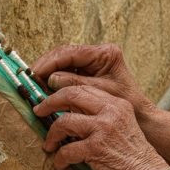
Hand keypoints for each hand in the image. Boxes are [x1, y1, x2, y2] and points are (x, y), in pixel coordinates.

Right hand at [31, 44, 156, 120]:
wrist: (140, 117)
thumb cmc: (125, 105)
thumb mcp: (99, 94)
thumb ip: (75, 84)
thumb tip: (50, 79)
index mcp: (105, 53)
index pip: (71, 52)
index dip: (50, 62)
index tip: (34, 73)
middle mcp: (98, 54)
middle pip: (64, 54)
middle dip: (46, 66)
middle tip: (29, 78)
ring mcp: (93, 62)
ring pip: (63, 62)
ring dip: (48, 73)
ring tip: (34, 84)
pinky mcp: (88, 72)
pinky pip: (67, 72)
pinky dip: (55, 80)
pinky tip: (44, 88)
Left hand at [33, 85, 167, 169]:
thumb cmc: (133, 154)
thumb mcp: (122, 125)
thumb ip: (102, 115)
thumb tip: (71, 114)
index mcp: (116, 103)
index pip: (83, 89)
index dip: (62, 93)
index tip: (50, 101)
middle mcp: (110, 111)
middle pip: (71, 95)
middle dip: (49, 103)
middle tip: (38, 112)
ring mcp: (103, 128)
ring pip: (64, 122)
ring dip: (52, 135)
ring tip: (49, 145)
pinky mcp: (96, 148)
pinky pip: (67, 150)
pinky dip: (60, 159)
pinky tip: (60, 165)